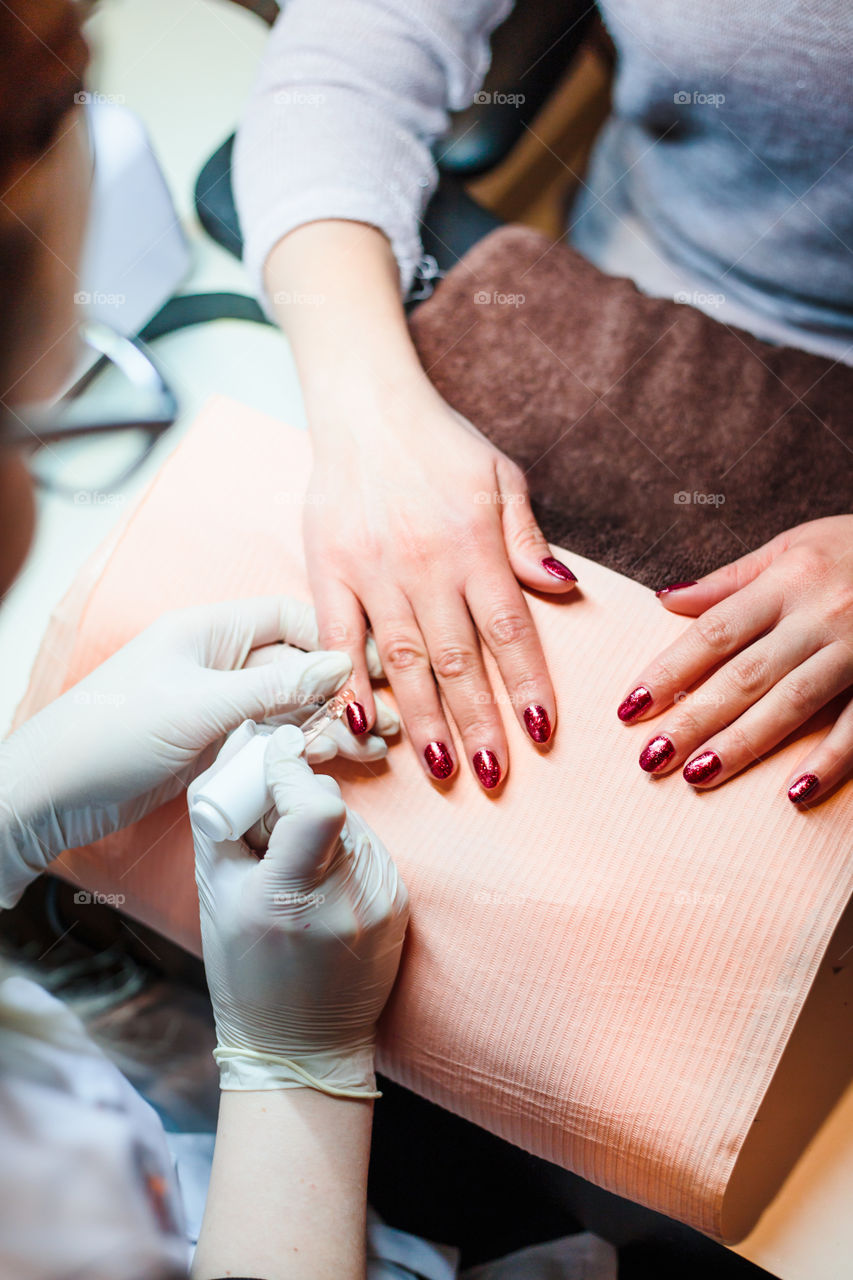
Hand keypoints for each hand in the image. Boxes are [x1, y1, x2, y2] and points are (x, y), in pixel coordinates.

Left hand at [0, 596, 393, 904]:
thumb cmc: (111, 735)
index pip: (288, 617)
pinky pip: (271, 739)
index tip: (374, 671)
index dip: (333, 640)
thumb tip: (341, 667)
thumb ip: (274, 688)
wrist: (52, 796)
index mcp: (209, 630)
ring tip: (374, 749)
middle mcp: (218, 661)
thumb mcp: (200, 706)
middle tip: (384, 723)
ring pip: (289, 707)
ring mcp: (217, 705)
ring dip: (330, 725)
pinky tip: (335, 762)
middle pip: (295, 665)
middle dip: (342, 692)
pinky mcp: (215, 745)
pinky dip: (302, 749)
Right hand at [191, 724, 408, 1095]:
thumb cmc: (246, 971)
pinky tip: (320, 889)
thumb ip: (222, 815)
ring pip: (351, 824)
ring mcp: (382, 903)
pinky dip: (341, 854)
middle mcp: (348, 898)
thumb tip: (243, 743)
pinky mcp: (400, 905)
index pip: (318, 805)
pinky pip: (369, 852)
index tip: (275, 754)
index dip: (292, 770)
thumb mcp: (216, 894)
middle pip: (331, 806)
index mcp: (292, 897)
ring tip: (293, 872)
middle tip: (268, 830)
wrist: (303, 1044)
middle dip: (296, 801)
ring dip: (320, 829)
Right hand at [304, 391, 576, 790]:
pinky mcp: (327, 569)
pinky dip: (347, 682)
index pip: (508, 627)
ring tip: (441, 768)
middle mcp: (426, 562)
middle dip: (479, 722)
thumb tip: (564, 591)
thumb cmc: (441, 444)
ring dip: (422, 718)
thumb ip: (528, 540)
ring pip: (402, 659)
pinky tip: (361, 724)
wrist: (364, 406)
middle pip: (458, 658)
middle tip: (494, 776)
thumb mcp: (502, 477)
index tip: (541, 731)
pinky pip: (337, 636)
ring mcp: (372, 569)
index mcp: (474, 542)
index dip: (526, 683)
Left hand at [617, 516, 852, 802]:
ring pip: (793, 702)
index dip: (669, 670)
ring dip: (744, 743)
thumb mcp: (793, 546)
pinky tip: (796, 792)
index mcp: (787, 580)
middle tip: (650, 758)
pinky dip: (830, 759)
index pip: (714, 632)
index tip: (630, 707)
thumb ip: (730, 579)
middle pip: (745, 674)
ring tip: (698, 775)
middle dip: (693, 718)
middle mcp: (819, 615)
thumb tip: (665, 600)